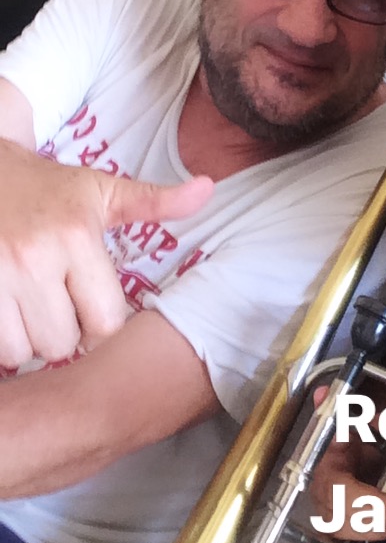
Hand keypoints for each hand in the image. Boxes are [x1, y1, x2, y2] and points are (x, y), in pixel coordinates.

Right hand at [0, 139, 213, 367]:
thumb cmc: (47, 189)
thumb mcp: (101, 190)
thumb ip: (154, 201)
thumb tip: (208, 188)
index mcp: (76, 236)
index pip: (105, 323)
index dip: (100, 322)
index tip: (88, 303)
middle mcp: (33, 258)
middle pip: (62, 344)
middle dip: (63, 332)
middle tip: (55, 304)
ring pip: (23, 353)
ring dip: (28, 341)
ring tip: (29, 307)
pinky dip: (3, 339)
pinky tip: (9, 311)